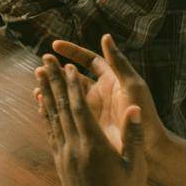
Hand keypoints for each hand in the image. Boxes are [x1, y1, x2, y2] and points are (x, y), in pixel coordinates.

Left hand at [36, 57, 146, 185]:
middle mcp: (74, 146)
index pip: (80, 108)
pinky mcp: (60, 161)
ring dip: (45, 93)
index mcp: (93, 144)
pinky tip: (42, 104)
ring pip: (52, 117)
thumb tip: (135, 109)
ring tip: (39, 74)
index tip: (67, 66)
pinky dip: (45, 114)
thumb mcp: (134, 167)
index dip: (73, 85)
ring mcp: (64, 153)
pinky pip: (50, 131)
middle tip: (44, 60)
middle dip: (53, 81)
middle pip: (61, 107)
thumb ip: (134, 136)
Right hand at [45, 35, 167, 165]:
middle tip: (41, 65)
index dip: (72, 51)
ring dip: (52, 87)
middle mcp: (99, 92)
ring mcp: (92, 108)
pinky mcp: (86, 123)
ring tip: (37, 84)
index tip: (54, 46)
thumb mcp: (132, 85)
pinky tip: (40, 103)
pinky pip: (66, 111)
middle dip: (56, 70)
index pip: (89, 60)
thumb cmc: (144, 114)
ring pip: (66, 93)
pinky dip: (53, 106)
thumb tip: (106, 36)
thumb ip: (118, 62)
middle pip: (73, 76)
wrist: (147, 148)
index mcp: (110, 80)